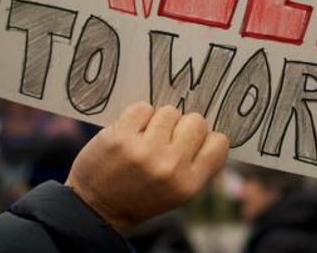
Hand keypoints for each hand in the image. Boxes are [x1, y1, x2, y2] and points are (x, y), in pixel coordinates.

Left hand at [66, 102, 229, 233]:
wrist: (97, 208)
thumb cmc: (141, 197)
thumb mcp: (179, 193)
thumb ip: (196, 165)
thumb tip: (208, 130)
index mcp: (189, 183)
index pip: (219, 142)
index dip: (206, 139)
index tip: (191, 143)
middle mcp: (171, 166)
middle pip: (196, 121)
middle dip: (182, 126)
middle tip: (166, 139)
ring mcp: (145, 150)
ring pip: (169, 111)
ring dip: (158, 121)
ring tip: (145, 138)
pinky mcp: (121, 137)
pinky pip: (143, 108)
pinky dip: (137, 116)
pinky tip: (131, 132)